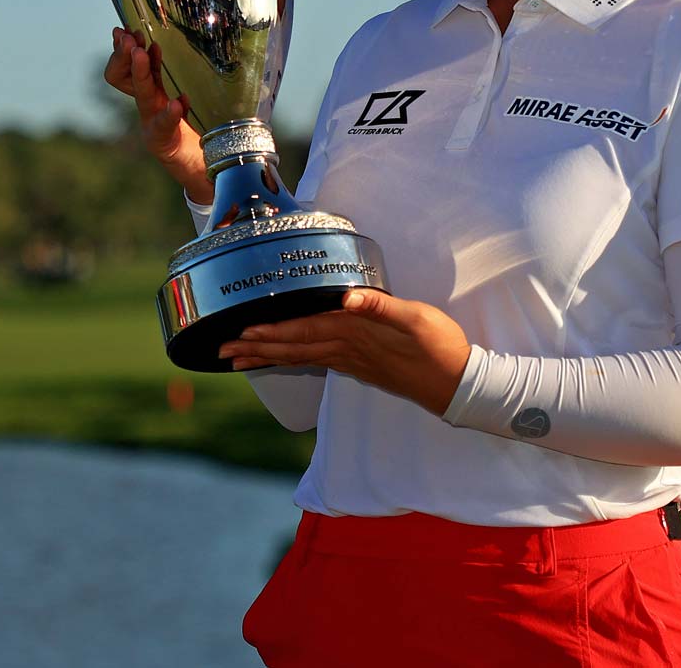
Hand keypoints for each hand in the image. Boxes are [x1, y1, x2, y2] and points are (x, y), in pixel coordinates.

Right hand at [102, 26, 209, 202]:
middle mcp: (147, 104)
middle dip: (124, 56)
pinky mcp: (164, 141)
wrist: (202, 164)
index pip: (125, 67)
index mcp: (152, 90)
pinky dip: (170, 114)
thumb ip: (178, 75)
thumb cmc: (197, 126)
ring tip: (140, 53)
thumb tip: (171, 41)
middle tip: (128, 38)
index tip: (124, 30)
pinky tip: (176, 103)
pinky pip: (164, 125)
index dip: (121, 51)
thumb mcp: (185, 93)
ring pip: (141, 95)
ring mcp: (153, 122)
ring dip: (140, 73)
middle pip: (124, 78)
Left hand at [218, 289, 471, 415]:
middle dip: (256, 348)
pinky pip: (314, 362)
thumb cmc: (440, 347)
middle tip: (222, 351)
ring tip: (238, 359)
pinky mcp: (359, 367)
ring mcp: (351, 361)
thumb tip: (348, 297)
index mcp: (354, 334)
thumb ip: (380, 306)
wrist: (458, 383)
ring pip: (300, 358)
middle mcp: (346, 350)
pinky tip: (281, 359)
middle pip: (293, 348)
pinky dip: (291, 360)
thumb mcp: (415, 319)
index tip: (241, 333)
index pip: (303, 331)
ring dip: (268, 357)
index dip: (271, 332)